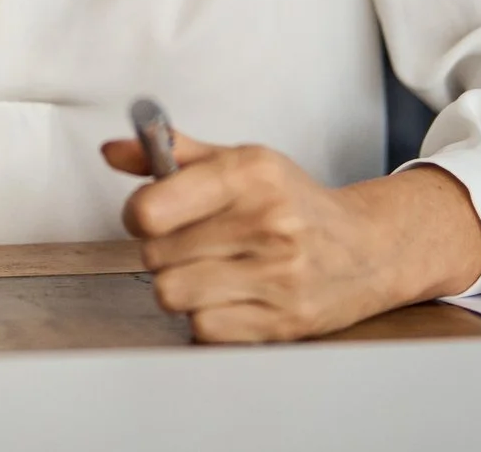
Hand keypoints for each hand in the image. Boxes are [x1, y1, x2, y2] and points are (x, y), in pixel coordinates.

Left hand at [102, 131, 480, 342]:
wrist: (368, 247)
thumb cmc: (292, 202)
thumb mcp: (238, 162)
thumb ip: (171, 153)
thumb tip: (112, 151)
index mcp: (249, 173)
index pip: (151, 209)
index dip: (138, 215)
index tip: (151, 215)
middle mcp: (267, 222)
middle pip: (155, 256)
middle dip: (163, 252)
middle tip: (192, 245)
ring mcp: (279, 275)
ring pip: (174, 295)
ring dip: (181, 287)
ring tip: (208, 272)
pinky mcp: (285, 321)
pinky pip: (205, 329)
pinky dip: (207, 318)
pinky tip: (230, 298)